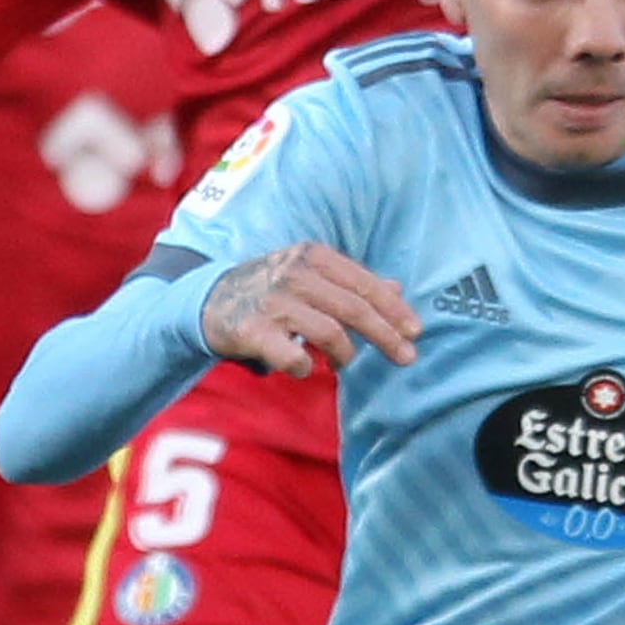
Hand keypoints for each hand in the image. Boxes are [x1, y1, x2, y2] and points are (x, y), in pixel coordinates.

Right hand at [202, 243, 420, 379]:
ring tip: (345, 362)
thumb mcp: (310, 275)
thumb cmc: (272, 290)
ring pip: (329, 332)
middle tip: (407, 358)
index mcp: (312, 256)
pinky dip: (305, 366)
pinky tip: (306, 368)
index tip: (415, 332)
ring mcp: (273, 302)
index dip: (393, 309)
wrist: (209, 300)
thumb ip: (352, 283)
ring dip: (346, 354)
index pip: (364, 283)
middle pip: (353, 308)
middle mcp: (293, 273)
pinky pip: (292, 355)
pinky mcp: (253, 330)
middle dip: (385, 336)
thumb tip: (398, 290)